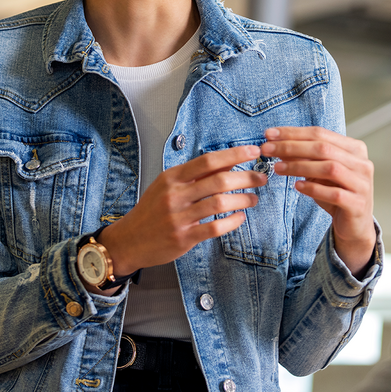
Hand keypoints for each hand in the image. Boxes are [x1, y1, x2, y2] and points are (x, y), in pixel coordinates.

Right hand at [93, 144, 266, 291]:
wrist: (129, 240)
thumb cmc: (152, 210)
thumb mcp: (167, 185)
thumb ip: (194, 174)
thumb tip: (226, 161)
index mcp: (172, 177)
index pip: (208, 160)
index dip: (234, 154)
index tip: (253, 151)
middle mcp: (175, 194)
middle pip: (218, 180)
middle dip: (245, 177)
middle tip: (261, 178)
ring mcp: (179, 217)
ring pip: (219, 203)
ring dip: (242, 200)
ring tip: (253, 199)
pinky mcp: (183, 237)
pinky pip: (214, 227)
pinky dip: (232, 221)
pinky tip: (240, 218)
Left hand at [261, 127, 375, 275]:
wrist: (354, 225)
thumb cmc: (335, 193)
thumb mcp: (319, 171)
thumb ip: (304, 156)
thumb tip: (276, 143)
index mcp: (354, 148)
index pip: (320, 133)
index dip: (293, 133)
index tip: (269, 134)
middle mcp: (362, 163)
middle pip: (323, 148)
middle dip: (291, 147)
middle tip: (267, 149)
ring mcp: (362, 183)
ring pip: (330, 168)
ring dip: (300, 166)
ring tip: (278, 168)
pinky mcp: (358, 204)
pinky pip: (334, 193)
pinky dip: (314, 189)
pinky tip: (297, 187)